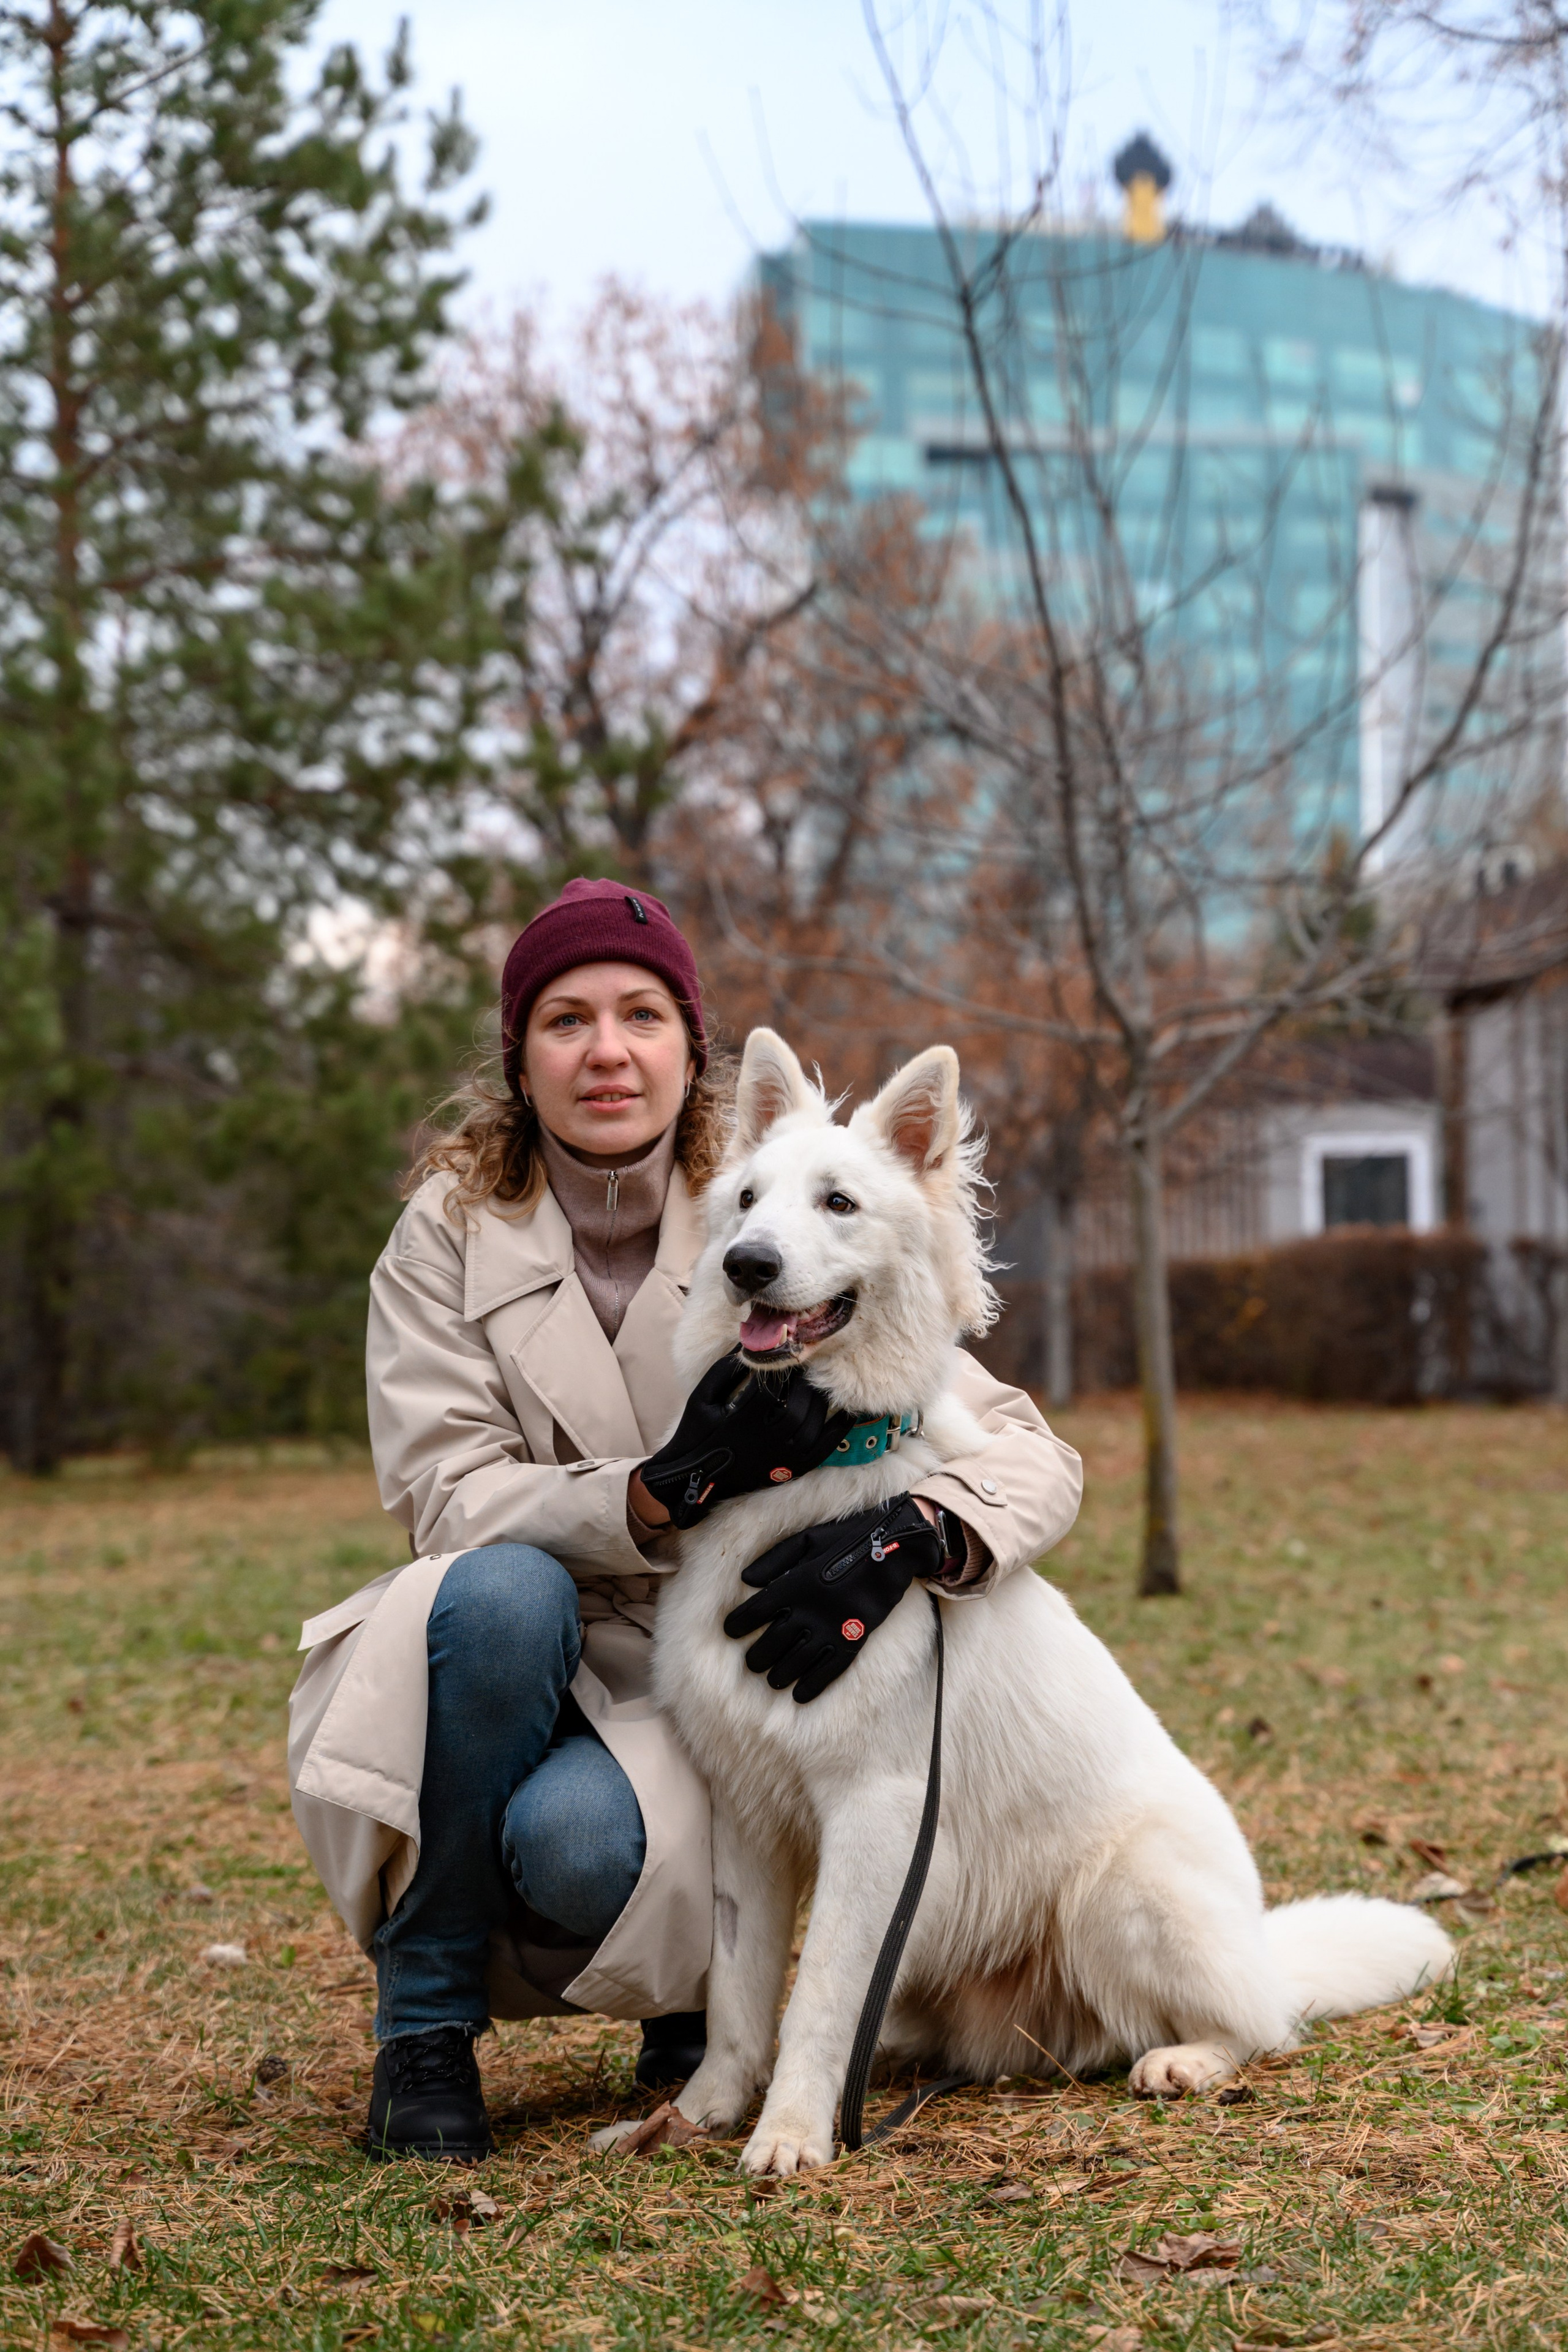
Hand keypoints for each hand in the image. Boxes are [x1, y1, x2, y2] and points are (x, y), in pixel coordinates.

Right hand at [639, 1350, 855, 1530]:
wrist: (694, 1479)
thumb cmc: (696, 1432)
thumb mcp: (701, 1397)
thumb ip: (725, 1368)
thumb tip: (751, 1344)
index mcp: (744, 1417)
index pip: (773, 1384)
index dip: (781, 1367)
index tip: (783, 1355)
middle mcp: (767, 1438)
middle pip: (798, 1402)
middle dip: (802, 1382)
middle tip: (804, 1366)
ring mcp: (783, 1456)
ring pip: (813, 1422)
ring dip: (819, 1399)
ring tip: (816, 1384)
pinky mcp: (793, 1468)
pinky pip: (825, 1447)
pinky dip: (839, 1427)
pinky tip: (844, 1411)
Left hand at [723, 1493, 943, 1702]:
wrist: (892, 1549)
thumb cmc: (845, 1540)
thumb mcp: (806, 1539)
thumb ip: (773, 1559)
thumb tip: (745, 1579)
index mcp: (794, 1584)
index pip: (755, 1612)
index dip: (738, 1624)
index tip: (730, 1631)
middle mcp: (808, 1611)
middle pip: (772, 1643)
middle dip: (757, 1657)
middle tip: (752, 1664)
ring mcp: (831, 1628)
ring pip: (796, 1662)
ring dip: (779, 1675)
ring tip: (772, 1680)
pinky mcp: (852, 1640)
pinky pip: (828, 1671)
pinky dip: (812, 1685)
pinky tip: (800, 1695)